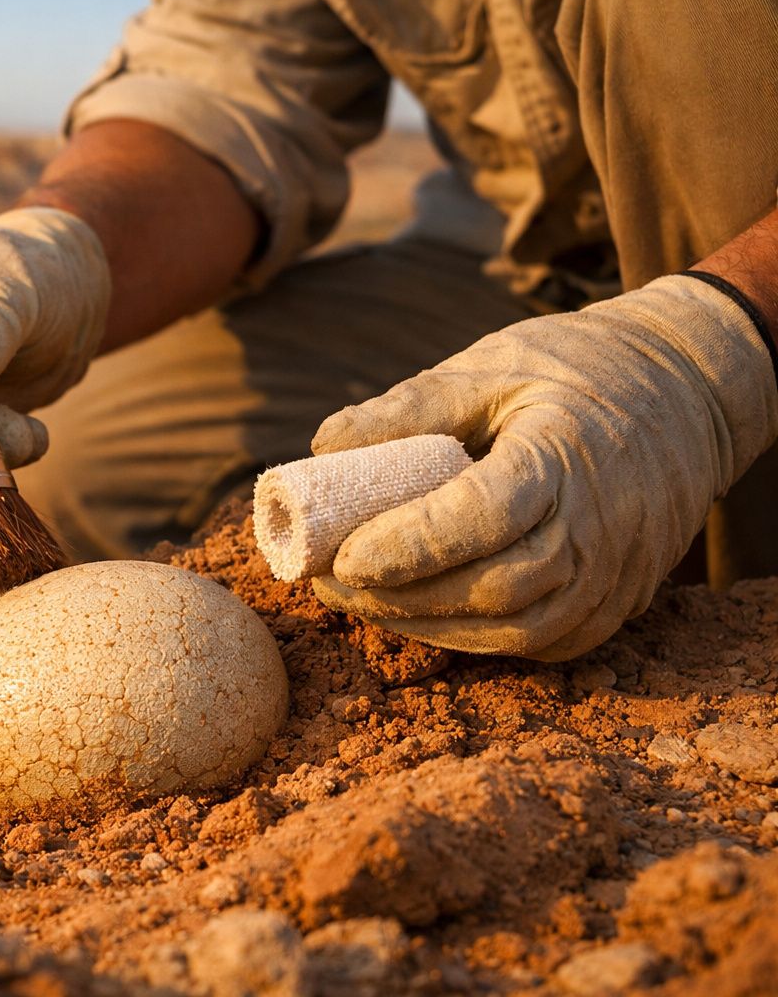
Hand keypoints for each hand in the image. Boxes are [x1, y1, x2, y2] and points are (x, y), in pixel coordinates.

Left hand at [309, 275, 777, 660]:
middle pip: (495, 587)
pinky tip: (415, 614)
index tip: (341, 555)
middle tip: (327, 580)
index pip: (485, 517)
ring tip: (357, 599)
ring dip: (425, 625)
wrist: (685, 394)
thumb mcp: (490, 366)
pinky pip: (535, 641)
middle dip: (400, 596)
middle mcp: (600, 528)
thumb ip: (408, 407)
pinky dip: (468, 638)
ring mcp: (614, 577)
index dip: (410, 546)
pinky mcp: (613, 607)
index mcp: (564, 456)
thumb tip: (322, 448)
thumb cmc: (572, 372)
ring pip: (514, 629)